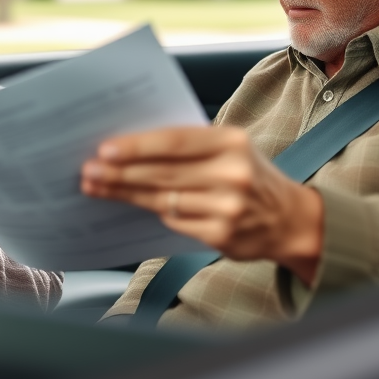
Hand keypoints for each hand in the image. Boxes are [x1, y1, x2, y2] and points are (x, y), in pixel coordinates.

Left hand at [81, 126, 324, 284]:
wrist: (290, 219)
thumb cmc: (249, 175)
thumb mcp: (230, 148)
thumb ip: (190, 146)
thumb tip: (131, 146)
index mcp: (232, 142)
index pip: (175, 142)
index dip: (137, 146)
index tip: (105, 149)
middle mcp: (232, 174)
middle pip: (163, 173)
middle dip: (120, 173)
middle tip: (88, 170)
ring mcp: (228, 208)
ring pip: (163, 199)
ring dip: (124, 194)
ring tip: (96, 187)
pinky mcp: (221, 236)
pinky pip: (174, 221)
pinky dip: (151, 211)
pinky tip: (128, 204)